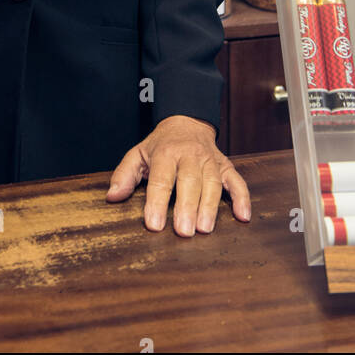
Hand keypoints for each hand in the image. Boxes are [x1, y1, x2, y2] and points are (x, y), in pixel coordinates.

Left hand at [106, 115, 251, 235]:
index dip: (157, 202)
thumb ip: (124, 174)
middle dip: (186, 206)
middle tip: (183, 232)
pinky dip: (242, 198)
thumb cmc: (160, 145)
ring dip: (210, 206)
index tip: (154, 224)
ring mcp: (210, 161)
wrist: (186, 122)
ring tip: (204, 229)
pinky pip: (237, 182)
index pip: (161, 179)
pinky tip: (243, 216)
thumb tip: (112, 196)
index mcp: (166, 153)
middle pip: (189, 181)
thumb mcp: (138, 154)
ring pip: (212, 183)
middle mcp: (190, 155)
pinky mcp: (226, 166)